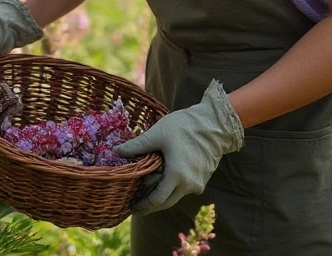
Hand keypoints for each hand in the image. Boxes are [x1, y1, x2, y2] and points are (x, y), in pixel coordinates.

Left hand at [114, 79, 243, 213]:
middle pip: (166, 203)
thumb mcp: (157, 134)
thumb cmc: (185, 127)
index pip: (157, 200)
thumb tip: (116, 151)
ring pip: (176, 195)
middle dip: (150, 206)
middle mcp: (189, 185)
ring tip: (146, 192)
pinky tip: (163, 180)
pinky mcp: (204, 178)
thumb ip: (137, 145)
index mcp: (177, 176)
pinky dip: (173, 187)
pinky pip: (185, 188)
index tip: (131, 207)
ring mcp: (199, 183)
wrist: (215, 123)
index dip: (143, 206)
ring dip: (162, 196)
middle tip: (135, 205)